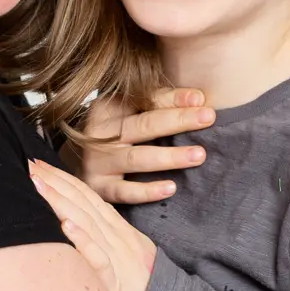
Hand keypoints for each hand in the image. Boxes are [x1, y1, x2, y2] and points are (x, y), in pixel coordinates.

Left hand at [30, 158, 156, 290]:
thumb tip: (73, 216)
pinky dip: (83, 240)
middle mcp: (116, 237)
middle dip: (55, 182)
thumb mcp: (124, 250)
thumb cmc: (136, 284)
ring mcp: (117, 257)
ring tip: (39, 185)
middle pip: (82, 203)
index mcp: (117, 228)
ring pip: (86, 223)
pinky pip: (98, 259)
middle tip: (30, 166)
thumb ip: (102, 233)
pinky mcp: (115, 282)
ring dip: (61, 202)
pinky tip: (66, 226)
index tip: (40, 164)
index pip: (86, 195)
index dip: (64, 177)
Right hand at [62, 88, 214, 204]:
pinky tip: (171, 188)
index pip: (145, 99)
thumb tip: (199, 99)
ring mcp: (97, 160)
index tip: (201, 98)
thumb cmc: (116, 133)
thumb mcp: (128, 111)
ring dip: (169, 156)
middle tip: (208, 117)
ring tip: (199, 155)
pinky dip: (147, 191)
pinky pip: (124, 192)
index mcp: (109, 105)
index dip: (173, 98)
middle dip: (178, 120)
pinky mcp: (98, 188)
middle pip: (143, 125)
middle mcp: (100, 131)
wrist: (80, 163)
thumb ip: (158, 103)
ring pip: (136, 158)